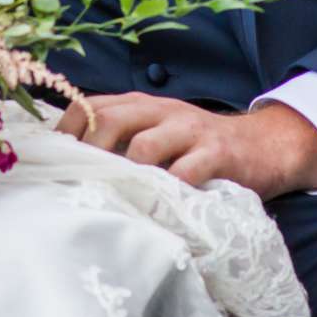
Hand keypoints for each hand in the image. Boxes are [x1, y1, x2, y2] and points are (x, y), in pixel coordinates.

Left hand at [56, 92, 316, 198]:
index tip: (54, 161)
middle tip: (79, 186)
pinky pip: (187, 173)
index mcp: (140, 104)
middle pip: (111, 120)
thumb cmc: (196, 147)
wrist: (263, 145)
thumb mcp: (157, 131)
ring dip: (127, 176)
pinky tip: (158, 212)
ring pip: (145, 146)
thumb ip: (122, 140)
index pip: (91, 106)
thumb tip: (69, 166)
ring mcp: (190, 131)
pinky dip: (169, 192)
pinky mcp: (217, 155)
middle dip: (90, 154)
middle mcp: (161, 111)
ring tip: (116, 202)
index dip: (68, 131)